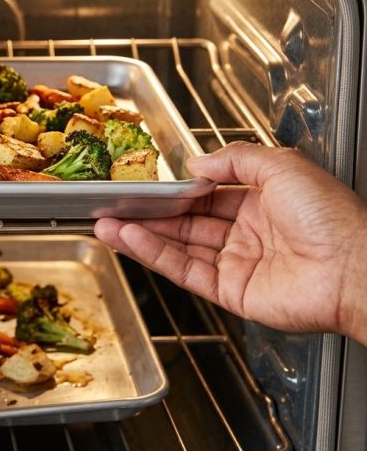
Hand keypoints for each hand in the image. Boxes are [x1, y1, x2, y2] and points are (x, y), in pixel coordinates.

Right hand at [95, 142, 366, 343]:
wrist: (354, 269)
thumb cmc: (334, 218)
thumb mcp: (283, 166)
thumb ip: (235, 158)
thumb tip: (197, 163)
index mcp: (264, 202)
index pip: (207, 194)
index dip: (175, 190)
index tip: (145, 183)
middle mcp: (249, 233)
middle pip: (186, 222)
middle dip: (148, 213)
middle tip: (115, 204)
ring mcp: (238, 263)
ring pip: (179, 246)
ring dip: (141, 234)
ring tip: (107, 222)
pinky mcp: (230, 291)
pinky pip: (184, 270)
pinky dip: (153, 255)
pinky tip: (130, 240)